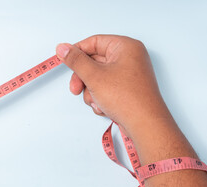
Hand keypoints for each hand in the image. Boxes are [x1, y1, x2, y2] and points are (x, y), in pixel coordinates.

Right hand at [56, 35, 172, 137]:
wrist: (144, 124)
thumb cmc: (126, 98)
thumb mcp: (94, 76)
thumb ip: (76, 61)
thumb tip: (62, 48)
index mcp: (125, 47)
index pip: (94, 42)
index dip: (77, 52)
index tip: (64, 61)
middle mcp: (129, 58)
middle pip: (94, 62)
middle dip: (83, 79)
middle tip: (75, 89)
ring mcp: (128, 74)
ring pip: (97, 78)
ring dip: (91, 92)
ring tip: (97, 101)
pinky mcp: (127, 89)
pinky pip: (106, 88)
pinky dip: (101, 98)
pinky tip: (104, 107)